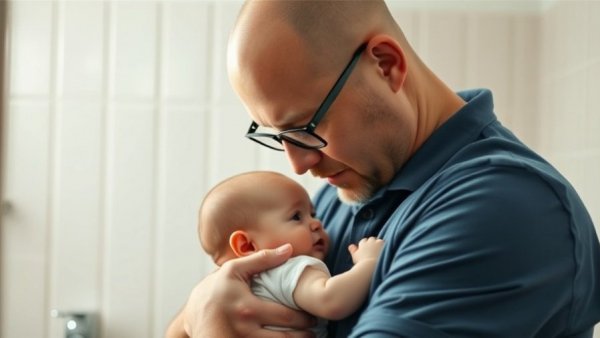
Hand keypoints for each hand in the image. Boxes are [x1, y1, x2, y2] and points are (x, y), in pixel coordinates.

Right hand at [181, 244, 315, 337]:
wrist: (191, 318)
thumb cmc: (213, 291)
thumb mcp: (233, 270)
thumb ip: (262, 259)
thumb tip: (288, 249)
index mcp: (247, 308)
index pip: (286, 316)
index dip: (305, 318)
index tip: (313, 315)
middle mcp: (245, 330)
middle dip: (306, 334)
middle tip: (316, 328)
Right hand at [348, 237, 383, 263]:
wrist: (370, 267)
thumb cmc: (361, 264)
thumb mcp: (355, 256)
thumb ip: (353, 250)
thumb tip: (351, 246)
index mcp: (362, 244)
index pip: (364, 241)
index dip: (365, 245)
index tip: (366, 250)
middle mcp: (370, 242)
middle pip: (371, 239)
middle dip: (372, 243)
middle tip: (374, 250)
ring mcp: (377, 243)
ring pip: (378, 240)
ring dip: (379, 244)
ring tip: (380, 251)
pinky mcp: (384, 246)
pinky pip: (385, 244)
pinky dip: (385, 247)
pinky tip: (385, 252)